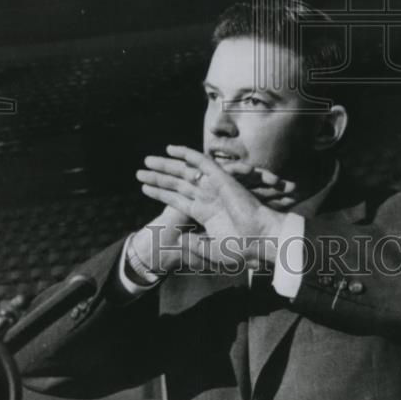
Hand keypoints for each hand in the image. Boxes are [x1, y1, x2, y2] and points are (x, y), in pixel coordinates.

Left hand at [137, 146, 285, 271]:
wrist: (261, 240)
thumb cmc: (242, 248)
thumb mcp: (212, 249)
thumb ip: (194, 243)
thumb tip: (176, 239)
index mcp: (205, 213)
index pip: (177, 198)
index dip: (160, 192)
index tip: (144, 187)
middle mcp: (207, 197)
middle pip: (177, 183)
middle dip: (158, 176)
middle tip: (140, 171)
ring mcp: (213, 186)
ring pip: (185, 172)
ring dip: (165, 165)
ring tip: (147, 161)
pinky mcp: (222, 178)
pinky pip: (202, 162)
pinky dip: (187, 154)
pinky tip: (170, 149)